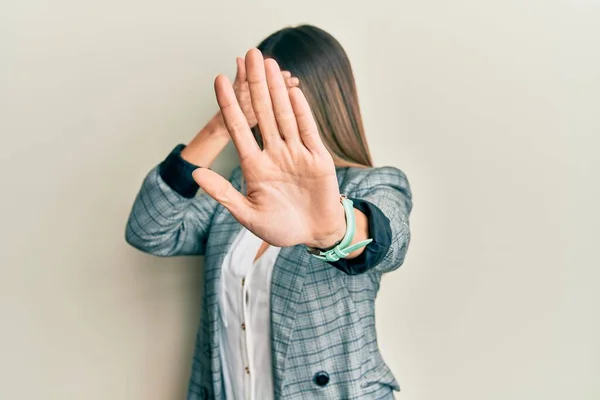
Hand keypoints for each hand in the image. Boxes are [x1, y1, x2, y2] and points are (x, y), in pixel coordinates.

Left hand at [193, 48, 344, 247]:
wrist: (313, 234)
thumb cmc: (280, 228)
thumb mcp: (247, 214)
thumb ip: (223, 193)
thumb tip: (195, 174)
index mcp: (254, 166)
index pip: (238, 128)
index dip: (229, 104)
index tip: (218, 79)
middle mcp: (274, 154)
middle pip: (262, 112)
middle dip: (255, 84)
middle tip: (250, 54)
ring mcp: (295, 153)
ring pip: (283, 115)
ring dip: (276, 89)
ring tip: (268, 63)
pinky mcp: (317, 157)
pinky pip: (307, 130)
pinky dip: (300, 110)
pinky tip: (292, 90)